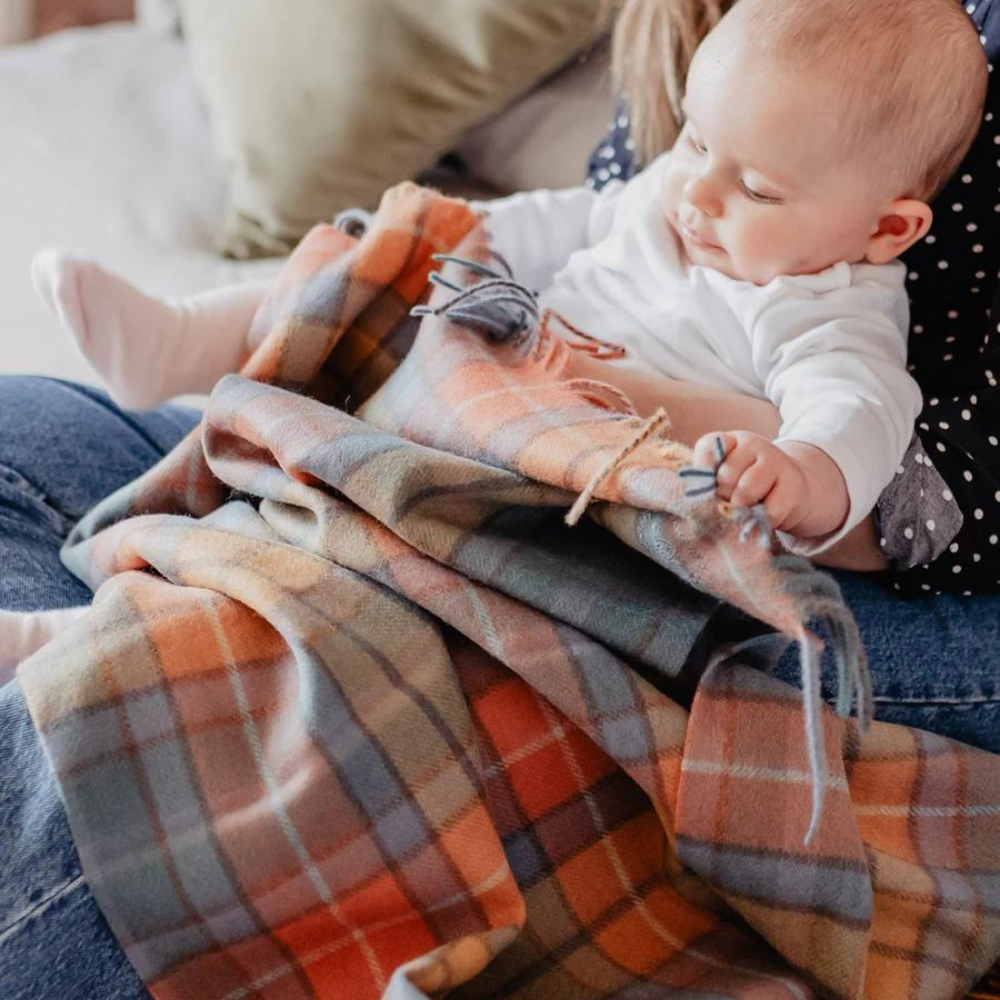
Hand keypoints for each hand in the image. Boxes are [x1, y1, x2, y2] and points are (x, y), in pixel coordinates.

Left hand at [692, 431, 807, 531]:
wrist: (795, 491)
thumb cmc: (750, 485)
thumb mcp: (728, 477)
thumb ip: (711, 483)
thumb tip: (706, 504)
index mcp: (732, 440)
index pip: (708, 446)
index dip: (702, 470)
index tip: (707, 486)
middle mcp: (754, 445)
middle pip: (725, 477)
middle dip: (723, 497)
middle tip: (731, 502)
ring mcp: (776, 461)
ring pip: (746, 492)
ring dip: (742, 509)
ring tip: (746, 510)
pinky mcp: (793, 485)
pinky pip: (768, 511)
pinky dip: (762, 520)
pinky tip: (764, 515)